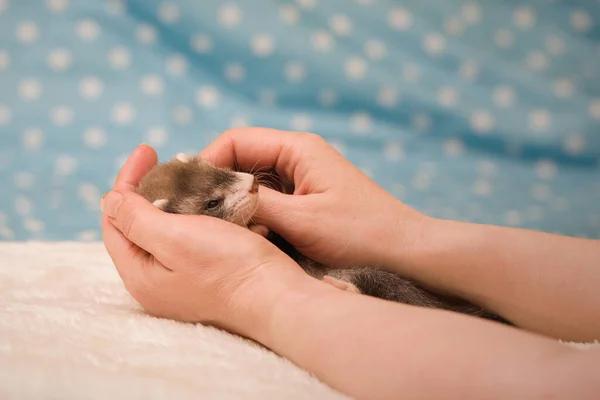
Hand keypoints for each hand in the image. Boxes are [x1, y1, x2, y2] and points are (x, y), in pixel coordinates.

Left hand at [101, 144, 312, 338]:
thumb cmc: (228, 267)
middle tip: (166, 162)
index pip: (116, 220)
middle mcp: (155, 282)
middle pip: (138, 226)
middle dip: (148, 190)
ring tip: (187, 178)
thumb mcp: (175, 237)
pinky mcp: (205, 278)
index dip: (126, 182)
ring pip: (165, 232)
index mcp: (140, 275)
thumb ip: (135, 219)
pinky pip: (188, 240)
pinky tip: (208, 202)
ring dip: (172, 202)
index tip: (148, 151)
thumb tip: (109, 200)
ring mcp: (180, 282)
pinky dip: (193, 217)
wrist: (276, 297)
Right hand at [200, 128, 427, 270]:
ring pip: (251, 179)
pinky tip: (248, 231)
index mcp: (298, 148)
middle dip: (216, 182)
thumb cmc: (359, 232)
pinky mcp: (304, 195)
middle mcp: (297, 154)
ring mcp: (301, 175)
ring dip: (234, 199)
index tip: (189, 193)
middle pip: (240, 157)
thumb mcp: (301, 220)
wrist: (402, 249)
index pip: (236, 141)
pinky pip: (267, 196)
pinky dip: (252, 210)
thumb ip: (254, 204)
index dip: (207, 163)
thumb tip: (211, 196)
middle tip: (196, 211)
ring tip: (220, 224)